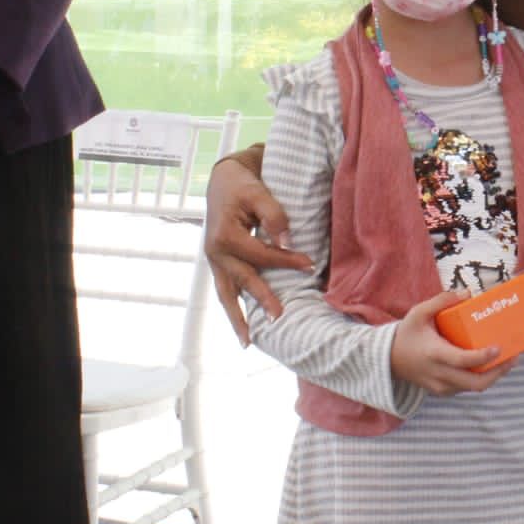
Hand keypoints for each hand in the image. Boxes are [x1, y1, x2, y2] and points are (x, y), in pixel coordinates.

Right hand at [204, 155, 313, 344]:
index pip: (260, 254)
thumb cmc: (243, 186)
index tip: (310, 265)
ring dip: (237, 319)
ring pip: (226, 294)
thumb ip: (274, 217)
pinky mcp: (217, 264)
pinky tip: (243, 328)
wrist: (222, 181)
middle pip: (242, 279)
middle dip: (262, 298)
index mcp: (225, 235)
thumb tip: (287, 243)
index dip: (286, 260)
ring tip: (248, 342)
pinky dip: (232, 309)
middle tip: (280, 317)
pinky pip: (224, 291)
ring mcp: (213, 261)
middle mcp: (214, 252)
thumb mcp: (259, 193)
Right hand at [391, 291, 512, 394]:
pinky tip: (492, 365)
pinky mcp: (443, 391)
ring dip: (494, 376)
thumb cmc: (406, 334)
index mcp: (434, 354)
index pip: (463, 361)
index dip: (483, 357)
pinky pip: (467, 387)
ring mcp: (441, 387)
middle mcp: (439, 374)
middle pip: (476, 383)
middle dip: (499, 372)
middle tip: (514, 356)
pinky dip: (482, 378)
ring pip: (474, 388)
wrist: (389, 360)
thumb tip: (467, 293)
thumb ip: (440, 300)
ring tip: (509, 359)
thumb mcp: (418, 312)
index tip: (499, 347)